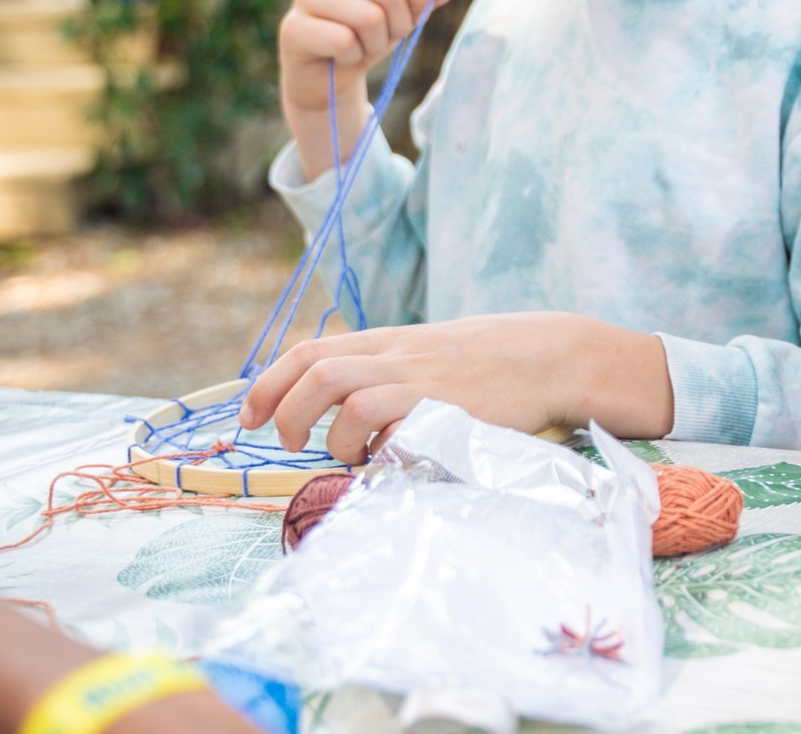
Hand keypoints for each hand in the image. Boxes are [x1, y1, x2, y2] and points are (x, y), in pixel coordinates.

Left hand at [236, 312, 673, 462]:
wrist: (550, 355)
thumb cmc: (489, 364)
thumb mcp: (429, 356)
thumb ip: (387, 373)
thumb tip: (339, 410)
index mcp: (388, 342)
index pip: (310, 350)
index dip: (268, 383)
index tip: (250, 417)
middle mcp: (396, 356)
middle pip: (316, 368)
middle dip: (285, 408)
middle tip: (290, 442)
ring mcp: (420, 380)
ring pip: (344, 393)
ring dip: (326, 433)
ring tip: (338, 455)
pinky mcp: (445, 406)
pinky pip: (389, 423)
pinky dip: (372, 447)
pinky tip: (384, 459)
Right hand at [277, 0, 461, 179]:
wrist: (329, 79)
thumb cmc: (368, 37)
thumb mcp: (405, 13)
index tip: (406, 18)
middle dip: (398, 26)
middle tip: (380, 37)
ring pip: (369, 17)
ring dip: (375, 44)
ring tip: (360, 46)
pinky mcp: (292, 28)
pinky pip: (343, 41)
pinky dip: (353, 57)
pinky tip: (341, 57)